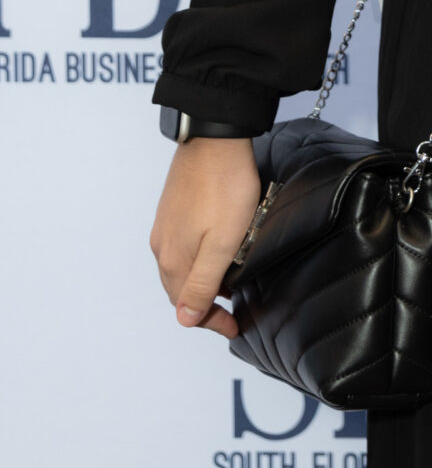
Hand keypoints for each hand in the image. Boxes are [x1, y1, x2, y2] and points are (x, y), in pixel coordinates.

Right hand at [150, 136, 260, 339]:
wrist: (215, 139)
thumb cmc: (225, 188)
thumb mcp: (222, 243)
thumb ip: (202, 283)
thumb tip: (184, 319)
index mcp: (174, 259)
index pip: (185, 306)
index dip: (209, 321)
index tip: (233, 327)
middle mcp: (163, 246)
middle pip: (179, 290)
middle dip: (203, 306)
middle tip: (230, 312)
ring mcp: (165, 226)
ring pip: (179, 268)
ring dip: (200, 283)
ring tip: (228, 285)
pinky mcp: (172, 210)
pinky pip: (181, 248)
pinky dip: (196, 261)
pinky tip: (215, 254)